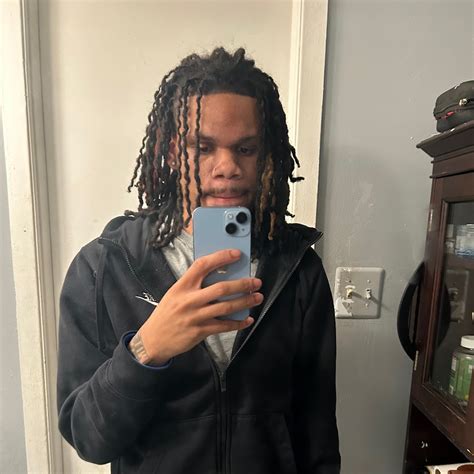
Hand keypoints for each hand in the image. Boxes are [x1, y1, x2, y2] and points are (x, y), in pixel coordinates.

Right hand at [134, 249, 262, 364]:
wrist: (153, 340)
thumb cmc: (167, 313)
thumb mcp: (175, 293)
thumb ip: (193, 285)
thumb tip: (221, 276)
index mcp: (182, 286)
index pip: (203, 265)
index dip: (221, 257)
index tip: (236, 254)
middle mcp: (189, 300)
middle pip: (221, 288)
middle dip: (242, 284)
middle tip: (256, 282)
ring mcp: (195, 316)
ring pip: (226, 307)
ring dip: (245, 302)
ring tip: (257, 297)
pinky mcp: (200, 331)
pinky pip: (224, 326)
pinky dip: (238, 323)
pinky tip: (247, 319)